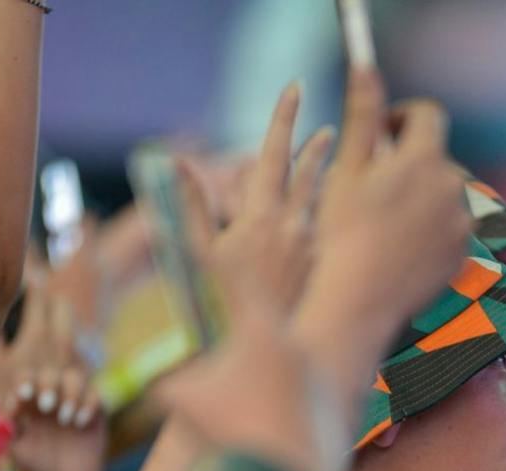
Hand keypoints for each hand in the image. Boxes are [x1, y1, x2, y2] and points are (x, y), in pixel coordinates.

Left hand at [0, 289, 106, 470]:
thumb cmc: (38, 465)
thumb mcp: (19, 450)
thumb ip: (11, 429)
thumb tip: (9, 408)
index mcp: (30, 402)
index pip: (26, 378)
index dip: (24, 381)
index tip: (24, 396)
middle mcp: (53, 396)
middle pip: (50, 373)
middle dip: (48, 385)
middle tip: (46, 407)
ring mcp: (76, 402)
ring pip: (75, 377)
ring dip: (70, 393)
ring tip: (64, 419)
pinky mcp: (97, 412)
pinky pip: (96, 395)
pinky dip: (88, 405)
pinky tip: (80, 424)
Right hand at [183, 84, 334, 321]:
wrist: (259, 348)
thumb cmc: (220, 302)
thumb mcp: (200, 252)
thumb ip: (192, 205)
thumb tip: (177, 164)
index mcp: (259, 216)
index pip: (274, 153)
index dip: (283, 117)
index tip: (294, 87)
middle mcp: (292, 227)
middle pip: (308, 170)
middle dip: (314, 143)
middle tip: (325, 122)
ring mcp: (310, 247)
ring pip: (321, 197)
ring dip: (322, 172)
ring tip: (328, 148)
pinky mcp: (319, 266)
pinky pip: (322, 226)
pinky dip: (320, 209)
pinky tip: (323, 209)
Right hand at [296, 69, 470, 364]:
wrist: (357, 302)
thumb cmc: (340, 233)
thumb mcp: (346, 169)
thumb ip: (363, 114)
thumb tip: (365, 65)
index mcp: (423, 159)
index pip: (427, 114)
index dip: (401, 116)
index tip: (380, 132)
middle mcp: (452, 187)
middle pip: (435, 155)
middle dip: (408, 159)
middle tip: (372, 182)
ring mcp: (461, 222)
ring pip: (441, 192)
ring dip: (418, 193)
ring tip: (382, 219)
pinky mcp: (461, 253)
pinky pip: (448, 225)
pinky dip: (428, 226)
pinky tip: (397, 244)